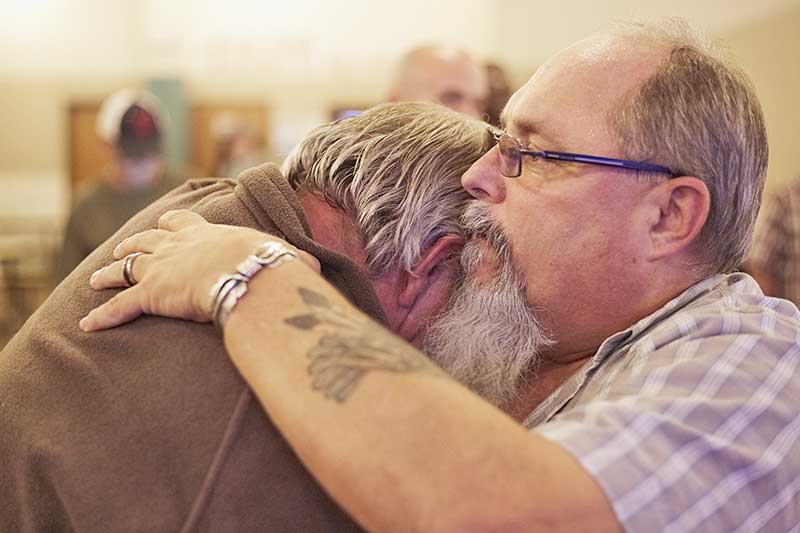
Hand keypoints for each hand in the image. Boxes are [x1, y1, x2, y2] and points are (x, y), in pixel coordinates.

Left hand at [79, 209, 319, 331]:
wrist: (247, 273)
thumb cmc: (267, 263)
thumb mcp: (282, 255)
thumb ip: (293, 261)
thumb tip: (315, 269)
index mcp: (206, 234)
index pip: (182, 223)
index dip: (172, 225)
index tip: (165, 224)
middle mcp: (177, 245)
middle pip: (147, 239)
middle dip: (134, 244)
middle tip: (123, 248)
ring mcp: (161, 268)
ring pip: (126, 268)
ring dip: (111, 272)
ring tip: (98, 277)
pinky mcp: (150, 294)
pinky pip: (120, 307)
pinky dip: (103, 316)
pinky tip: (87, 325)